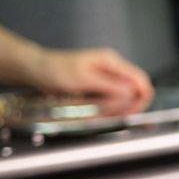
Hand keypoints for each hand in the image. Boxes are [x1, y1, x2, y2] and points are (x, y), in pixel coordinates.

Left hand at [27, 47, 153, 106]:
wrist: (36, 69)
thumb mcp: (84, 79)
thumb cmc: (55, 70)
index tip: (133, 112)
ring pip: (126, 97)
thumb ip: (110, 86)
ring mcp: (108, 78)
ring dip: (119, 109)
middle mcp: (113, 69)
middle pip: (136, 90)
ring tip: (104, 115)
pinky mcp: (101, 86)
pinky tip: (100, 112)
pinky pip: (114, 99)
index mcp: (112, 62)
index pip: (140, 79)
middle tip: (115, 116)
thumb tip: (133, 94)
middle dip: (130, 106)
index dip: (142, 97)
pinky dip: (111, 108)